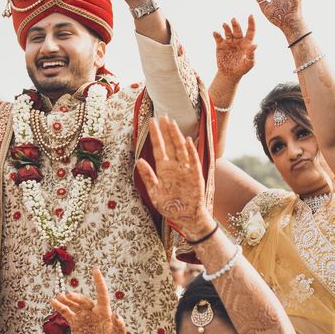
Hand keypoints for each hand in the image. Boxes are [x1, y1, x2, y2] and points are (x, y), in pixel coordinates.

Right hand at [50, 267, 126, 333]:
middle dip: (76, 297)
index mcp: (104, 311)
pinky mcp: (75, 322)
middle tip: (69, 295)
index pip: (102, 294)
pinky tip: (53, 301)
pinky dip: (59, 307)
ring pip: (73, 304)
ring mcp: (83, 316)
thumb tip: (117, 313)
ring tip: (59, 296)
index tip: (95, 270)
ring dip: (66, 300)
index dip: (99, 282)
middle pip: (84, 300)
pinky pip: (66, 312)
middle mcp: (93, 311)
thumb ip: (119, 325)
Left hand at [136, 116, 211, 237]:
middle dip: (165, 131)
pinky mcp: (195, 175)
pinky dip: (190, 150)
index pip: (159, 148)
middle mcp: (174, 166)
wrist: (186, 217)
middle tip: (162, 116)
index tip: (151, 122)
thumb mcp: (154, 193)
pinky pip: (193, 160)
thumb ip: (147, 177)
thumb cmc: (170, 206)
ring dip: (176, 135)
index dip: (155, 135)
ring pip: (180, 148)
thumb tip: (139, 161)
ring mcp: (185, 169)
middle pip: (170, 144)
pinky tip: (187, 140)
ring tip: (171, 123)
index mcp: (163, 169)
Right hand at [214, 15, 256, 79]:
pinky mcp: (220, 45)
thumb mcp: (249, 63)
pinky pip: (218, 37)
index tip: (251, 15)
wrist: (229, 74)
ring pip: (228, 32)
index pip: (250, 31)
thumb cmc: (241, 69)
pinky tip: (215, 32)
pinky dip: (216, 34)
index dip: (251, 23)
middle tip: (233, 19)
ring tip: (224, 24)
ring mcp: (229, 42)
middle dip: (235, 24)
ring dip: (226, 27)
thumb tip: (255, 45)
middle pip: (237, 30)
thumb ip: (252, 54)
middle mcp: (238, 40)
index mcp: (247, 43)